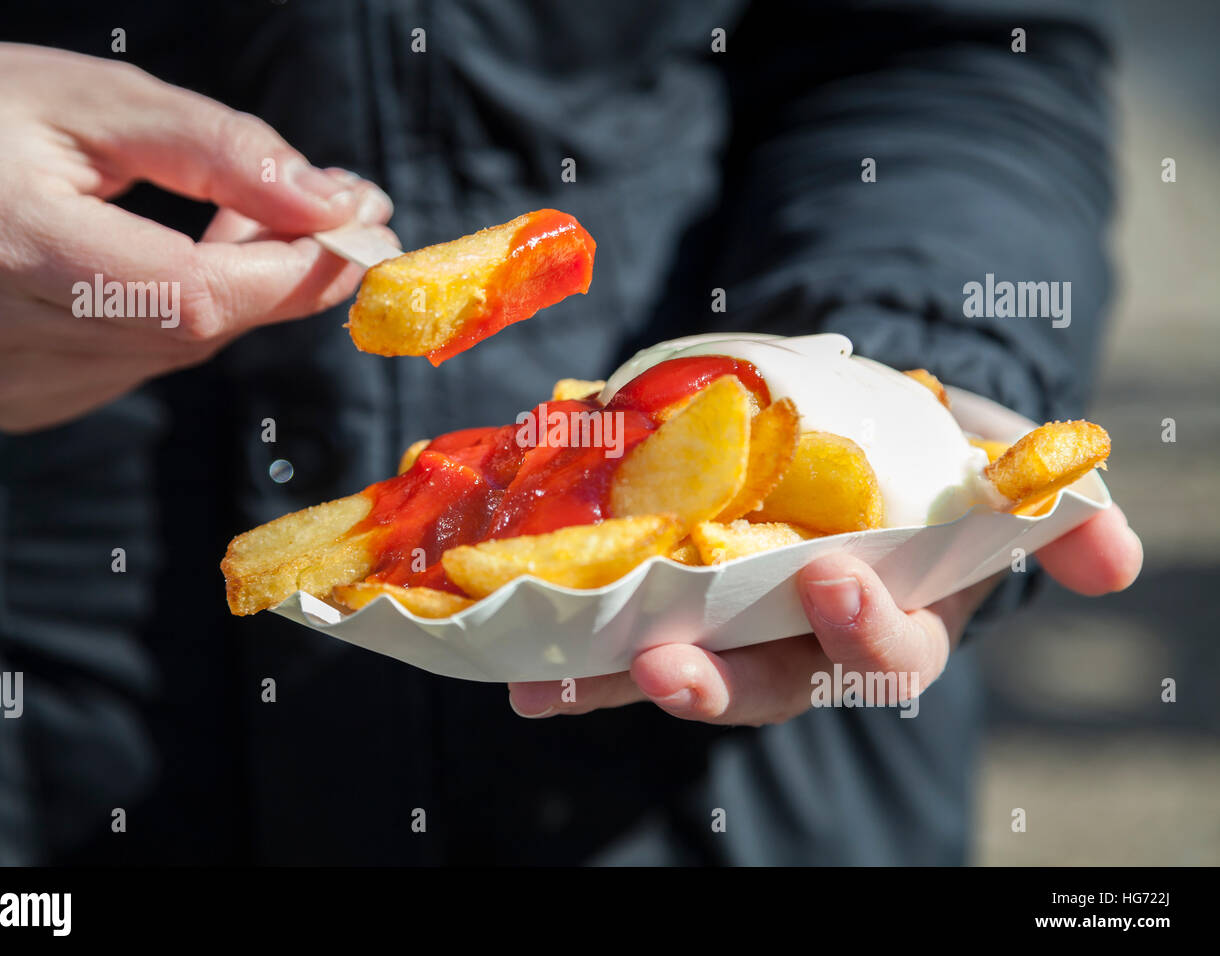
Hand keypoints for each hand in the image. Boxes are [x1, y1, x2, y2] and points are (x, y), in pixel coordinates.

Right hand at [0, 42, 396, 431]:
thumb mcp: (95, 100)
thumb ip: (222, 151)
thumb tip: (334, 206)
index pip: (189, 294)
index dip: (291, 272)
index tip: (358, 230)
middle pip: (192, 330)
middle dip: (277, 275)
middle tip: (321, 213)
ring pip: (176, 354)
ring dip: (230, 295)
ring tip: (232, 225)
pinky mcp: (13, 401)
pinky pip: (138, 368)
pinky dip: (176, 322)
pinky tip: (159, 269)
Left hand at [508, 504, 1142, 724]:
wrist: (857, 430)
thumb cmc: (932, 458)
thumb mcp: (995, 469)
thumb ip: (1051, 512)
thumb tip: (1116, 561)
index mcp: (893, 618)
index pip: (887, 655)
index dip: (866, 628)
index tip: (835, 575)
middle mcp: (807, 642)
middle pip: (769, 686)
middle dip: (722, 682)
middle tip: (668, 660)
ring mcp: (735, 628)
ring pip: (683, 672)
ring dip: (618, 682)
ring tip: (553, 678)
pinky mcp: (673, 605)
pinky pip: (621, 643)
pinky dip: (576, 660)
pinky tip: (524, 668)